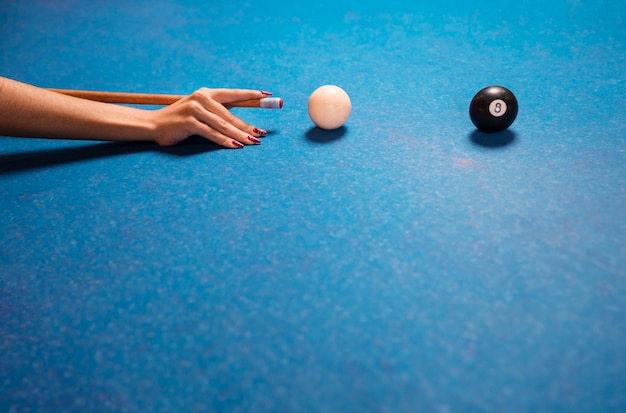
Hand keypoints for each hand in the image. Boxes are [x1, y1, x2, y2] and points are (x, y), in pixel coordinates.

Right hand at [150, 88, 269, 147]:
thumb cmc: (178, 121)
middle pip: (230, 114)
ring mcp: (195, 109)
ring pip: (224, 125)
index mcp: (206, 93)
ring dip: (240, 135)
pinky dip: (225, 141)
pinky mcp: (189, 122)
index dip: (251, 94)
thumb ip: (215, 112)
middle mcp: (201, 98)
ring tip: (253, 142)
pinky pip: (212, 134)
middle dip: (247, 126)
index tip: (267, 95)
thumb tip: (239, 123)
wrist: (152, 125)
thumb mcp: (197, 111)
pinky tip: (235, 146)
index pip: (233, 94)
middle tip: (262, 134)